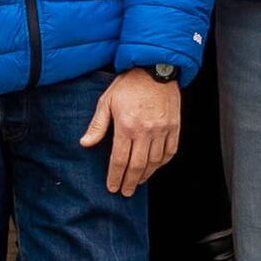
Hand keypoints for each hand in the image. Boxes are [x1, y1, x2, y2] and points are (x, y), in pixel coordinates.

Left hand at [83, 68, 181, 194]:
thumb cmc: (128, 84)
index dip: (115, 176)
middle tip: (126, 192)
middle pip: (138, 166)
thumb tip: (85, 144)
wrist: (155, 67)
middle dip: (130, 182)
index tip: (112, 187)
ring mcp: (162, 130)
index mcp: (126, 126)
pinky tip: (155, 167)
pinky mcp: (174, 126)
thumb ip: (97, 125)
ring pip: (155, 161)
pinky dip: (162, 163)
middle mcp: (146, 131)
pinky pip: (170, 151)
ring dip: (146, 175)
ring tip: (138, 182)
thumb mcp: (107, 101)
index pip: (120, 160)